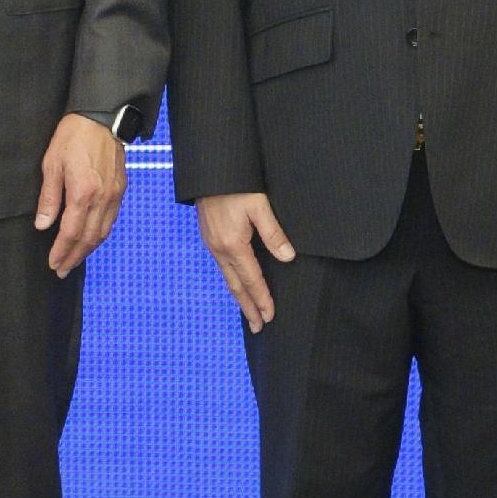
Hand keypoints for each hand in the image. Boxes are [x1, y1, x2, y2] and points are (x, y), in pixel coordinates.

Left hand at [36, 115, 126, 276]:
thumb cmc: (73, 136)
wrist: (101, 117)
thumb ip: (49, 198)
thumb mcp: (52, 164)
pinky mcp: (120, 189)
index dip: (62, 251)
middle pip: (89, 238)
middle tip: (62, 270)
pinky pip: (111, 219)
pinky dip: (100, 234)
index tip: (53, 264)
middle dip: (75, 257)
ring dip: (89, 249)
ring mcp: (114, 194)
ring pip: (103, 232)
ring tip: (75, 259)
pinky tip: (91, 238)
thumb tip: (43, 225)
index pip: (71, 232)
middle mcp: (102, 198)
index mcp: (83, 192)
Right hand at [195, 192, 296, 330]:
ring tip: (248, 312)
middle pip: (236, 286)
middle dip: (248, 307)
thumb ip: (273, 233)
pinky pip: (221, 267)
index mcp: (233, 244)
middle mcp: (219, 249)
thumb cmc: (235, 184)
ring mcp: (211, 243)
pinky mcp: (209, 237)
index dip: (262, 299)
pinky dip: (231, 281)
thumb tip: (288, 257)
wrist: (209, 170)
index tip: (269, 316)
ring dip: (239, 296)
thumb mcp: (259, 206)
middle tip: (258, 327)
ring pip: (227, 277)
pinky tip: (236, 283)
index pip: (252, 279)